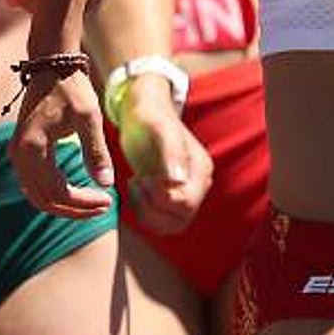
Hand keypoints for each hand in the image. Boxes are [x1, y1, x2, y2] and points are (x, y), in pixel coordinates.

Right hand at [7, 70, 114, 219]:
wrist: (51, 65)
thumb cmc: (71, 88)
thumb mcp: (89, 118)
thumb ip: (96, 152)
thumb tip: (106, 185)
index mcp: (33, 147)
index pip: (58, 192)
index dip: (84, 203)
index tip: (109, 200)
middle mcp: (19, 153)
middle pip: (44, 200)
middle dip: (75, 209)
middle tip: (103, 206)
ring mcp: (17, 152)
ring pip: (37, 195)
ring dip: (64, 204)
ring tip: (92, 202)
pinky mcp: (21, 149)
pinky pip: (34, 183)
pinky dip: (53, 193)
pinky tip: (75, 191)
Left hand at [118, 76, 212, 234]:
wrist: (142, 109)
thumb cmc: (148, 114)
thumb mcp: (157, 126)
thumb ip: (170, 151)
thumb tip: (178, 181)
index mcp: (199, 168)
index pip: (185, 203)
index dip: (159, 198)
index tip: (140, 178)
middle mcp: (197, 184)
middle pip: (180, 218)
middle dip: (152, 207)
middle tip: (134, 183)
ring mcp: (185, 191)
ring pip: (172, 225)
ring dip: (148, 214)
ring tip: (134, 186)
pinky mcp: (170, 195)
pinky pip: (163, 221)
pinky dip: (146, 214)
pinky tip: (135, 192)